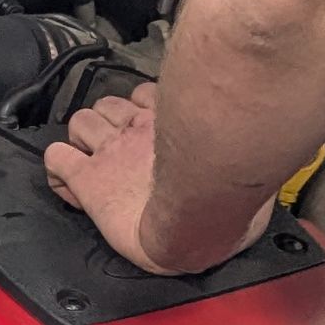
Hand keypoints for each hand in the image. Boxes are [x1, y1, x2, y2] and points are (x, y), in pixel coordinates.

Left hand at [44, 86, 269, 273]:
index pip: (145, 95)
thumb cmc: (226, 202)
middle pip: (108, 103)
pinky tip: (69, 182)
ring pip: (79, 122)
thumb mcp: (244, 169)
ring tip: (92, 160)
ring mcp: (110, 150)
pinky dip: (57, 168)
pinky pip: (56, 158)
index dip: (139, 110)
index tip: (143, 128)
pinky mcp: (88, 179)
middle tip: (115, 148)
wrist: (197, 229)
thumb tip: (268, 161)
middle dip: (108, 122)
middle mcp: (138, 128)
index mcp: (174, 120)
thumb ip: (241, 157)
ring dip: (83, 139)